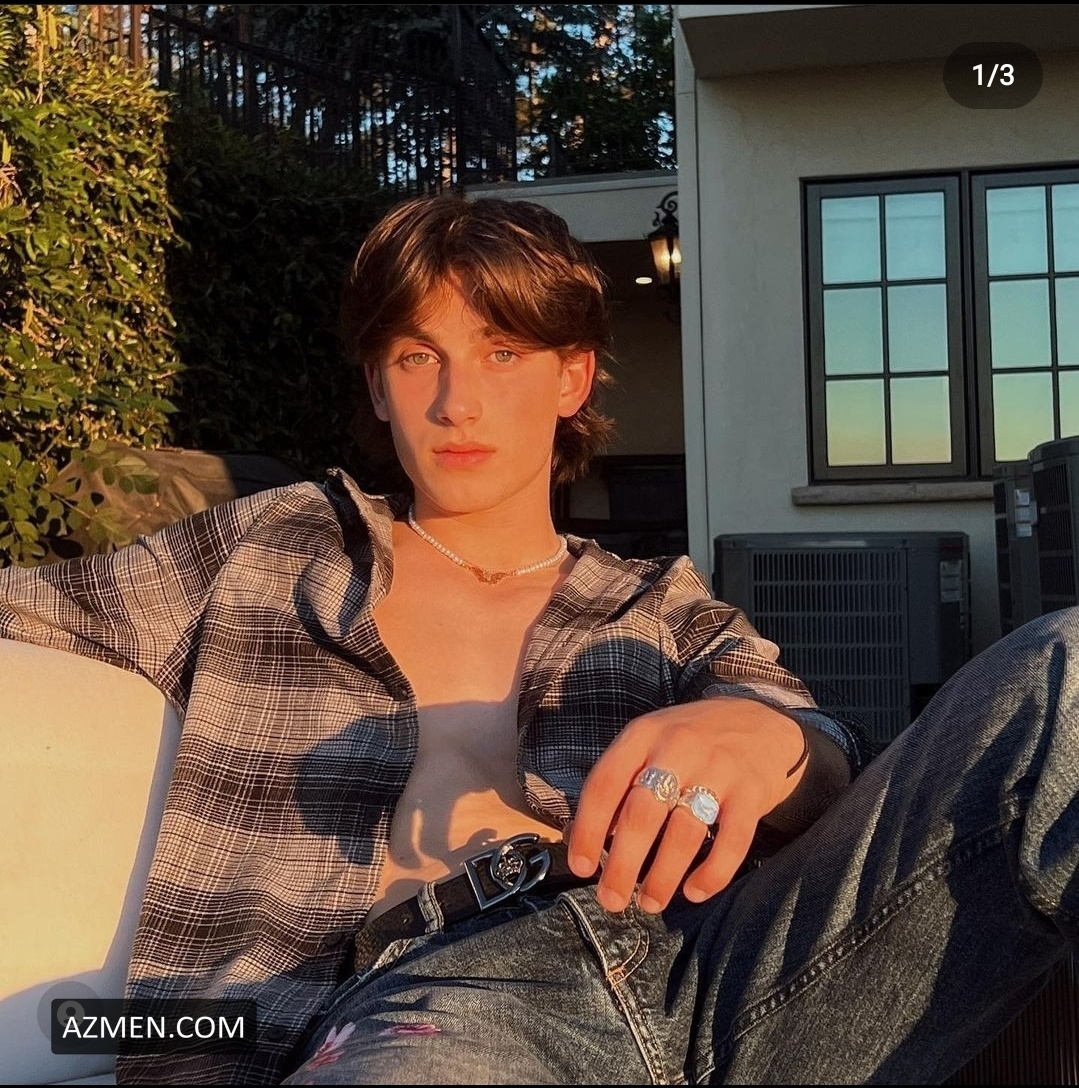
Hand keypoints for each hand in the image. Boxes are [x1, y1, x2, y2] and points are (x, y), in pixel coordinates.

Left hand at [565, 698, 806, 913]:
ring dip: (662, 876)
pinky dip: (712, 873)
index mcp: (643, 735)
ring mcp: (717, 768)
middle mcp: (677, 747)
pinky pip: (731, 841)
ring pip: (683, 832)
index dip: (588, 829)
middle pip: (641, 814)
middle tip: (611, 901)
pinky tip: (694, 891)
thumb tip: (580, 837)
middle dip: (622, 865)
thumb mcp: (650, 743)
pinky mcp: (751, 791)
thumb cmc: (692, 740)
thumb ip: (619, 783)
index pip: (605, 784)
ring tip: (650, 903)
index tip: (581, 867)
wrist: (761, 722)